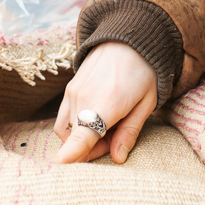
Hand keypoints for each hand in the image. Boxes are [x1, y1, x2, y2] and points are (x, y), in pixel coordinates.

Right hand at [53, 42, 158, 163]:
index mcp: (109, 103)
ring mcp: (73, 93)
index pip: (83, 134)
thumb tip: (118, 158)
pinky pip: (63, 120)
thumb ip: (130, 131)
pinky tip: (94, 121)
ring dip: (82, 141)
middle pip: (78, 141)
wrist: (128, 39)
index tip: (58, 166)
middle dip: (94, 150)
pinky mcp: (69, 89)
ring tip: (106, 131)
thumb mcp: (147, 103)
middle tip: (115, 142)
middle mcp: (85, 98)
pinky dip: (75, 129)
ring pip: (68, 132)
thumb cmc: (144, 72)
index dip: (70, 153)